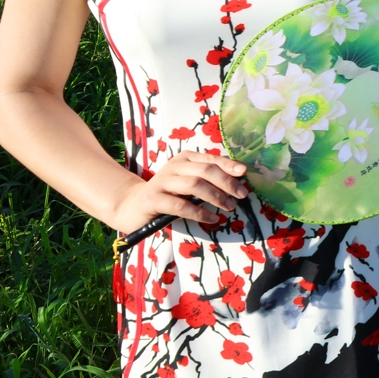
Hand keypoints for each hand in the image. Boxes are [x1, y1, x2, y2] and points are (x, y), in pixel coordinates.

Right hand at [111, 151, 248, 231]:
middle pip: (205, 170)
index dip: (229, 165)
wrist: (134, 206)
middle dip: (226, 182)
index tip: (244, 173)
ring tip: (229, 207)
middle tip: (241, 195)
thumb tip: (238, 178)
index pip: (211, 159)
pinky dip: (199, 212)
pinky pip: (180, 205)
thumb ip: (207, 178)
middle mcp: (174, 166)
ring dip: (215, 196)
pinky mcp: (153, 199)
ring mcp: (162, 181)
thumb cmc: (168, 194)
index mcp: (185, 158)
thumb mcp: (188, 182)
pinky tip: (211, 219)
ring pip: (194, 185)